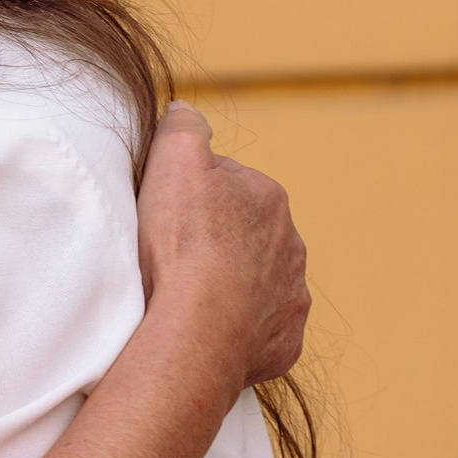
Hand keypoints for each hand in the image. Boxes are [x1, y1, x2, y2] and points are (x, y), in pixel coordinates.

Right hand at [134, 104, 308, 393]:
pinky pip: (261, 333)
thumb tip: (186, 113)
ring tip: (187, 300)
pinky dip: (238, 332)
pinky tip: (207, 332)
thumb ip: (184, 125)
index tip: (166, 216)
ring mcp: (290, 299)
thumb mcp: (174, 157)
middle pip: (246, 238)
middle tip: (173, 260)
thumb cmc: (182, 242)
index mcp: (270, 199)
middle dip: (217, 245)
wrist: (197, 326)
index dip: (192, 198)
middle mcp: (291, 247)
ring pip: (257, 286)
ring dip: (230, 289)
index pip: (229, 187)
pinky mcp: (284, 343)